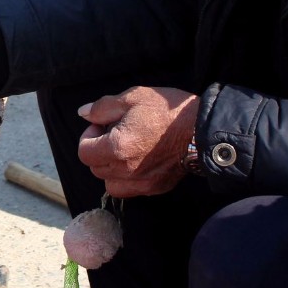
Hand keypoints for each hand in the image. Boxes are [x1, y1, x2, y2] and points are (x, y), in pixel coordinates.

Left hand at [75, 86, 197, 197]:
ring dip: (111, 168)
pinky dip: (127, 179)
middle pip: (95, 168)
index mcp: (117, 148)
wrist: (203, 130)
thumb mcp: (133, 97)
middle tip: (115, 133)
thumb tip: (84, 114)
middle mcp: (125, 170)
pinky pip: (130, 189)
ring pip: (110, 183)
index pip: (84, 152)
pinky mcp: (155, 188)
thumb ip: (103, 108)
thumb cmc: (168, 111)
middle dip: (99, 150)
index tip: (102, 125)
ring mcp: (141, 183)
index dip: (88, 136)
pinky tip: (139, 161)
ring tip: (125, 150)